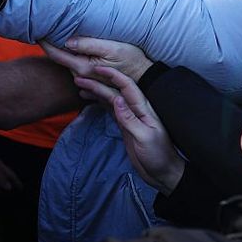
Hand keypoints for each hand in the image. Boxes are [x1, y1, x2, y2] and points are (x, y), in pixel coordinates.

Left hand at [41, 37, 152, 82]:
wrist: (147, 77)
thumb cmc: (132, 60)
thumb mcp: (111, 48)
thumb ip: (88, 44)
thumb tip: (67, 41)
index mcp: (84, 67)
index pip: (57, 55)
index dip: (45, 42)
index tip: (35, 30)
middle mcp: (82, 76)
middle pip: (61, 60)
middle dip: (52, 46)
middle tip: (43, 29)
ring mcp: (88, 80)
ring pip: (69, 64)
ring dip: (63, 52)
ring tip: (54, 36)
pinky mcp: (93, 80)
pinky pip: (77, 69)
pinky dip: (72, 59)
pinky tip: (72, 50)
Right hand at [72, 66, 183, 194]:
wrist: (163, 173)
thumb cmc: (158, 156)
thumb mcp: (144, 137)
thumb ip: (130, 118)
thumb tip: (116, 99)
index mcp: (143, 109)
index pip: (127, 86)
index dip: (112, 75)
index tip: (97, 68)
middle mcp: (135, 109)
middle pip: (114, 90)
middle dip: (97, 82)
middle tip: (78, 78)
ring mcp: (129, 116)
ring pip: (109, 98)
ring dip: (95, 90)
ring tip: (79, 85)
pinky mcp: (124, 125)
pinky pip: (109, 109)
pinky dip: (98, 102)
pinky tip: (88, 99)